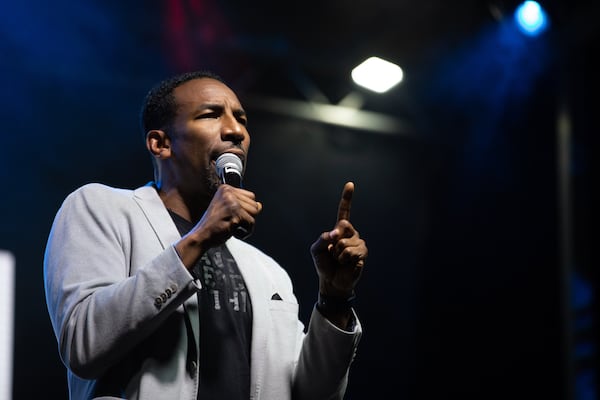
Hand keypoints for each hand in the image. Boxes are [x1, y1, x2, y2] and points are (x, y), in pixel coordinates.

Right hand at [176, 184, 261, 268]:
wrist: (202, 236)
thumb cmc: (213, 225)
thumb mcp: (227, 208)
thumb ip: (243, 205)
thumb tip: (260, 206)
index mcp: (225, 189)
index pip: (251, 196)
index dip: (245, 209)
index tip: (233, 215)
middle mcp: (229, 193)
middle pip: (254, 204)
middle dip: (247, 217)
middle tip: (232, 222)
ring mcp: (232, 203)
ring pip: (255, 213)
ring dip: (246, 225)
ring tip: (233, 226)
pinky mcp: (235, 214)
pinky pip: (251, 223)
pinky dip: (245, 232)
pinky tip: (233, 232)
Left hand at [310, 182, 367, 297]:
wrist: (331, 281)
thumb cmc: (324, 264)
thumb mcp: (315, 249)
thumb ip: (322, 238)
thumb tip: (335, 234)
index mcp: (339, 229)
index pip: (344, 211)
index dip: (347, 198)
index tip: (350, 184)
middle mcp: (351, 233)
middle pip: (344, 225)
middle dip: (334, 238)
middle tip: (332, 251)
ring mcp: (358, 242)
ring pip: (344, 242)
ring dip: (337, 253)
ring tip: (339, 259)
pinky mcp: (362, 253)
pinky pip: (351, 252)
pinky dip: (344, 259)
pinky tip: (345, 263)